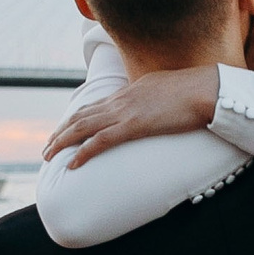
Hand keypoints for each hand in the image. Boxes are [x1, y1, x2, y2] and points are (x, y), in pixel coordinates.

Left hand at [43, 67, 219, 167]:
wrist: (207, 89)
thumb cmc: (196, 91)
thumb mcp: (168, 91)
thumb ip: (154, 100)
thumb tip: (154, 108)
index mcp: (129, 91)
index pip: (94, 105)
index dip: (75, 118)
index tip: (64, 130)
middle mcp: (121, 99)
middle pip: (80, 115)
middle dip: (60, 132)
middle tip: (47, 147)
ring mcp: (125, 112)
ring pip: (82, 127)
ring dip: (62, 142)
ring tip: (48, 156)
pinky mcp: (133, 126)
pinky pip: (100, 141)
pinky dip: (82, 153)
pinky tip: (71, 165)